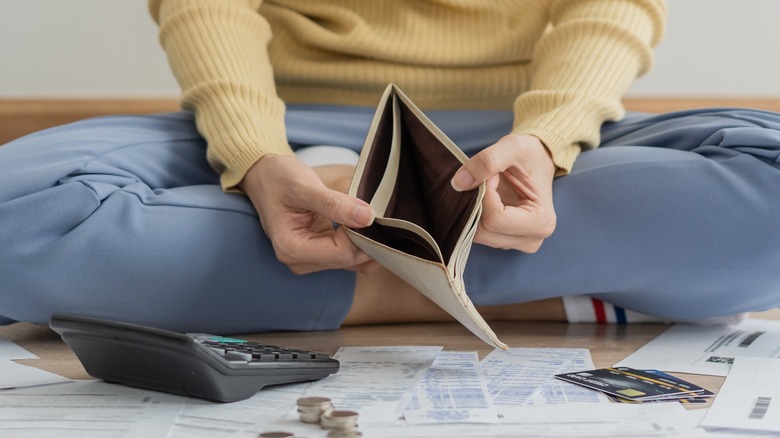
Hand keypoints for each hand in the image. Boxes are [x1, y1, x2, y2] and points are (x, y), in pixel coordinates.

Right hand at [239, 154, 377, 273]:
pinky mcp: (320, 253)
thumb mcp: (304, 186)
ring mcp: (310, 259)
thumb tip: (367, 218)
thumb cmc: (277, 179)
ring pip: (352, 260)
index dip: (360, 234)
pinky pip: (348, 254)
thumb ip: (335, 204)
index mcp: (291, 248)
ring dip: (365, 240)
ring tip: (366, 214)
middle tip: (373, 211)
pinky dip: (360, 241)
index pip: (341, 253)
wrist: (264, 176)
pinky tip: (362, 222)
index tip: (366, 211)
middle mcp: (299, 261)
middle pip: (348, 260)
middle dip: (365, 238)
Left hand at [451, 134, 556, 252]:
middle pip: (484, 232)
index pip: (495, 219)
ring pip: (478, 234)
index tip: (492, 175)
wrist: (537, 160)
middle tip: (488, 180)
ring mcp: (517, 242)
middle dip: (478, 203)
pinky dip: (475, 215)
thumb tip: (458, 184)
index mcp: (541, 221)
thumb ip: (486, 162)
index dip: (485, 194)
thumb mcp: (511, 148)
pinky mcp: (504, 239)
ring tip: (489, 188)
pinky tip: (485, 198)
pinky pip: (478, 233)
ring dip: (475, 208)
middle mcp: (532, 238)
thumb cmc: (529, 154)